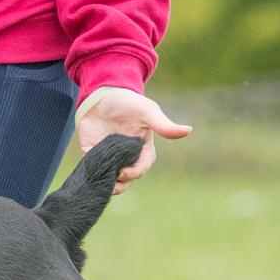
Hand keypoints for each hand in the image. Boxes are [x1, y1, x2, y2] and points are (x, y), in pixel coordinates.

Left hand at [75, 86, 191, 192]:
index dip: (137, 171)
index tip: (126, 172)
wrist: (100, 94)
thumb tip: (188, 130)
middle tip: (115, 180)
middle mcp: (126, 155)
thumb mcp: (147, 111)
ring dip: (109, 185)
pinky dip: (93, 173)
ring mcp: (109, 155)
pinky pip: (93, 168)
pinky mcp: (92, 152)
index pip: (143, 165)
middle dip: (123, 182)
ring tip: (104, 185)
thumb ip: (163, 125)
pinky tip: (90, 175)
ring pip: (111, 177)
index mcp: (142, 148)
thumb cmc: (128, 102)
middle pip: (128, 176)